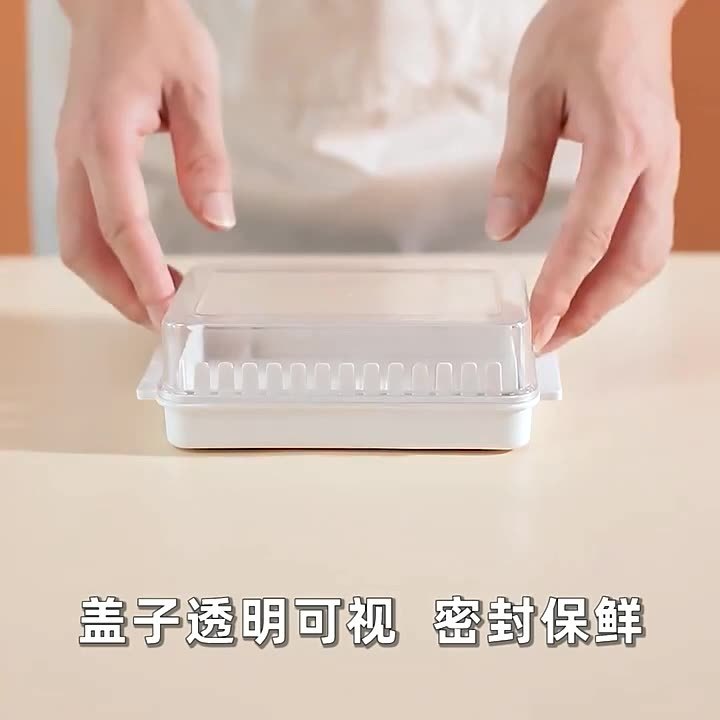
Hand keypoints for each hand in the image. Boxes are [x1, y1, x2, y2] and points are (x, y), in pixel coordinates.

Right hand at [56, 0, 234, 328]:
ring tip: (158, 304)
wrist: (114, 1)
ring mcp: (71, 162)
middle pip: (83, 248)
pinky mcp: (79, 165)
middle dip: (120, 293)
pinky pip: (84, 225)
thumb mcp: (197, 87)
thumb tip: (217, 222)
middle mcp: (77, 156)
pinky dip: (111, 258)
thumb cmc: (155, 33)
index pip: (121, 223)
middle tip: (163, 323)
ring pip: (77, 242)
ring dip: (113, 282)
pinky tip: (143, 268)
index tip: (167, 312)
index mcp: (105, 137)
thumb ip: (207, 158)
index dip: (143, 274)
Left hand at [486, 0, 682, 352]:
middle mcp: (654, 167)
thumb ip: (517, 168)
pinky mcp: (660, 170)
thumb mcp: (532, 94)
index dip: (559, 292)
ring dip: (607, 298)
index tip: (535, 329)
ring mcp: (665, 170)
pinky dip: (616, 270)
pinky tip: (588, 281)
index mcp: (622, 148)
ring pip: (646, 256)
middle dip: (589, 310)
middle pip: (631, 262)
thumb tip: (503, 231)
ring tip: (565, 322)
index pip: (587, 241)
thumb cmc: (580, 33)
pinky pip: (646, 235)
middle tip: (548, 340)